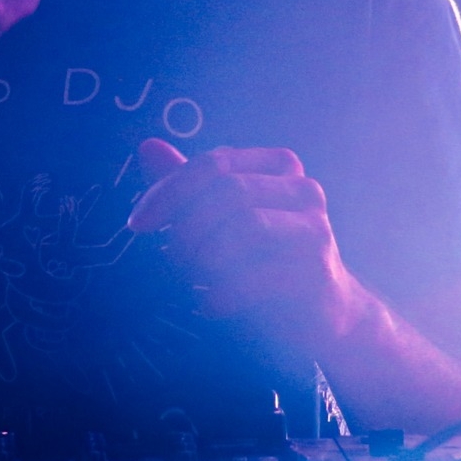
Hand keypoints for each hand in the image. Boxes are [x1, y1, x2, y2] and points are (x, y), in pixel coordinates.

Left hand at [129, 139, 367, 353]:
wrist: (322, 314)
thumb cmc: (263, 257)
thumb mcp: (222, 215)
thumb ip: (187, 182)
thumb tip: (147, 146)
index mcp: (279, 166)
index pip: (213, 163)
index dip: (168, 191)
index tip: (138, 224)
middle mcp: (304, 190)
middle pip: (228, 191)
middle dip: (186, 227)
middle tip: (172, 259)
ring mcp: (315, 231)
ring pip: (245, 227)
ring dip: (203, 259)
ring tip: (193, 281)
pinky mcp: (317, 275)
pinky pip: (256, 277)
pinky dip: (220, 294)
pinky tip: (209, 305)